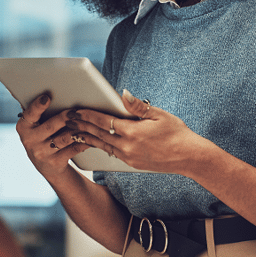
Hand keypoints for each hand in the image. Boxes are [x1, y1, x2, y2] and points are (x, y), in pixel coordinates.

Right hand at [15, 93, 112, 179]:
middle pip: (51, 126)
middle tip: (76, 110)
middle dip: (65, 117)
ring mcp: (42, 153)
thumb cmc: (44, 137)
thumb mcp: (36, 126)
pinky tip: (92, 135)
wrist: (48, 167)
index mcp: (23, 127)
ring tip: (88, 120)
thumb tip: (51, 92)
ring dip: (78, 128)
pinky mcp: (55, 162)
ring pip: (64, 138)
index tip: (46, 97)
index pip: (30, 114)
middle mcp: (29, 140)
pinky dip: (84, 141)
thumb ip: (40, 112)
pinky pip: (73, 149)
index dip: (38, 106)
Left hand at [66, 89, 211, 173]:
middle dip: (81, 125)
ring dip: (86, 137)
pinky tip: (92, 141)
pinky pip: (110, 152)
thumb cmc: (177, 133)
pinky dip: (98, 145)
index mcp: (133, 133)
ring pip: (101, 145)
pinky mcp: (131, 163)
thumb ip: (138, 106)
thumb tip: (122, 93)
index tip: (75, 110)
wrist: (189, 157)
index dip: (87, 115)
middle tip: (66, 118)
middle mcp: (127, 147)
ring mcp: (128, 157)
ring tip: (73, 130)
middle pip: (98, 134)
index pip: (104, 122)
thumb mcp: (159, 115)